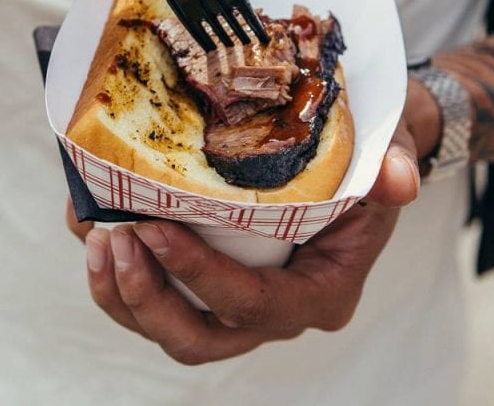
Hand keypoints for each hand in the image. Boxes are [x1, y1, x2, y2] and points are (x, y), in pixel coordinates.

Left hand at [68, 116, 420, 364]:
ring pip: (172, 330)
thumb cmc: (363, 156)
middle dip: (149, 299)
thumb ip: (391, 170)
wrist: (351, 158)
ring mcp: (239, 302)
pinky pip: (160, 303)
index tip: (155, 227)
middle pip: (202, 338)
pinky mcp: (210, 283)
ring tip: (94, 237)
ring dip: (123, 294)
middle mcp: (276, 309)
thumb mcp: (387, 154)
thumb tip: (399, 181)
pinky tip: (94, 230)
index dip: (200, 276)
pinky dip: (120, 279)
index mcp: (322, 289)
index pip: (255, 303)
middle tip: (115, 239)